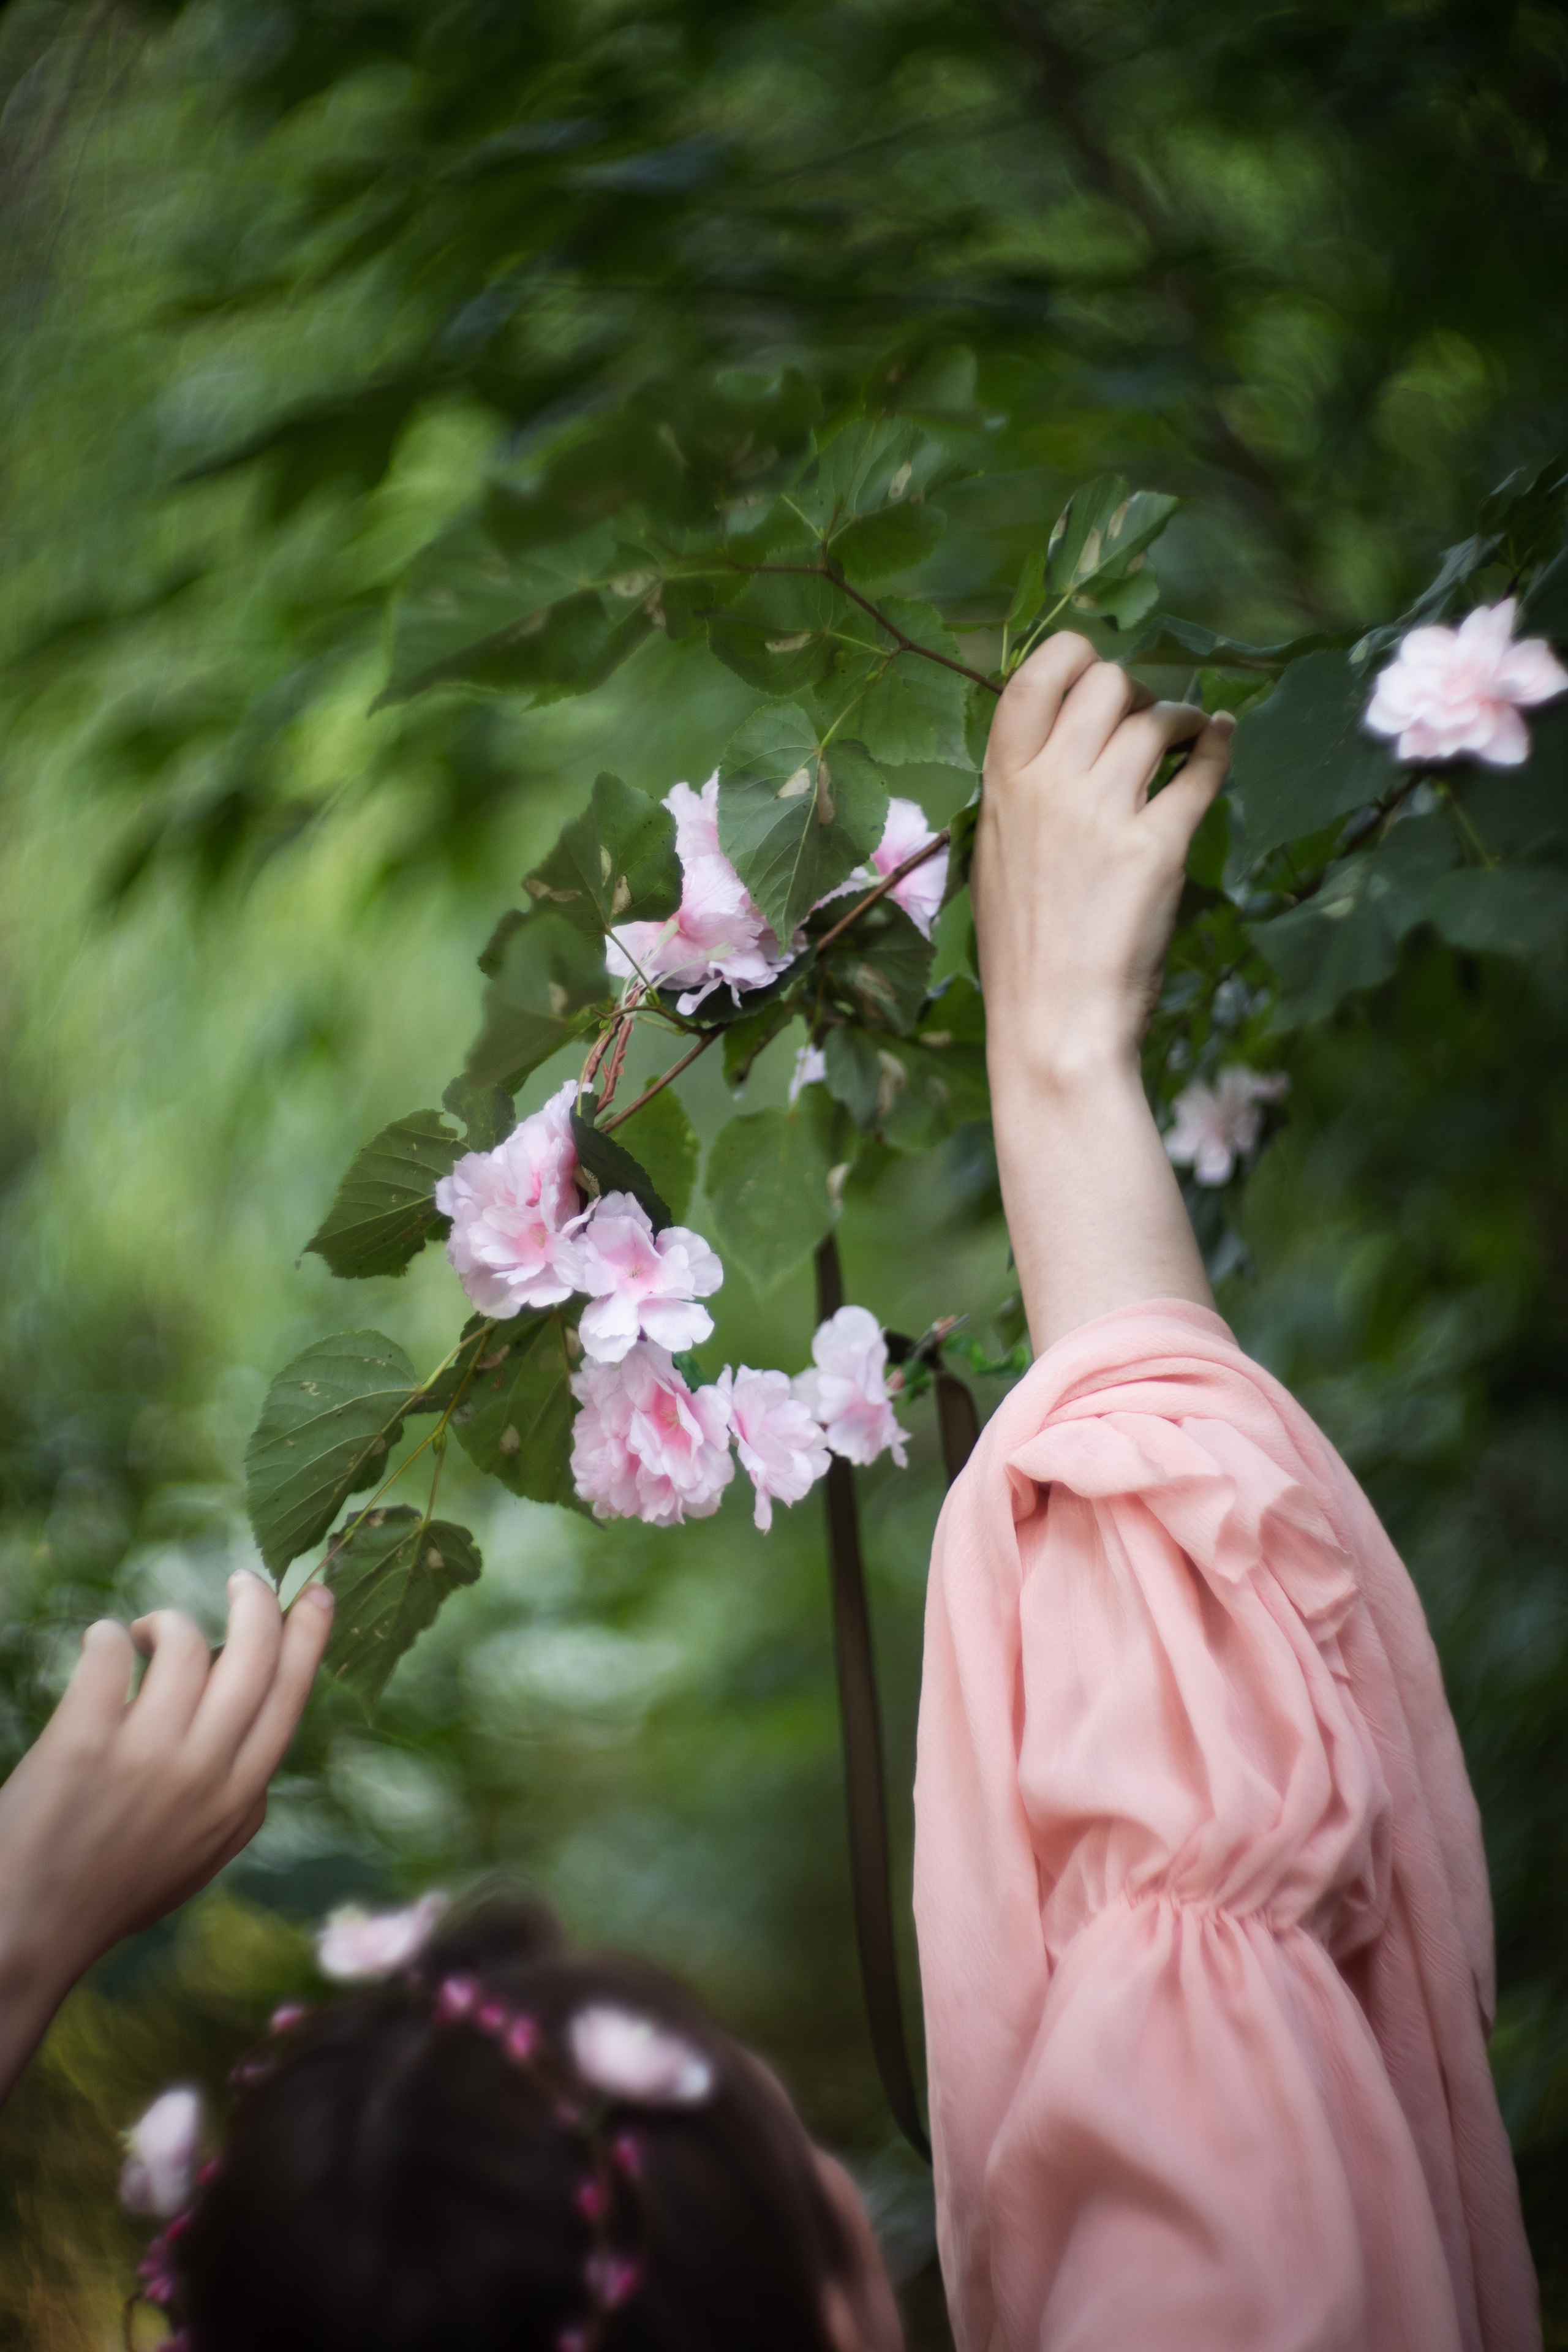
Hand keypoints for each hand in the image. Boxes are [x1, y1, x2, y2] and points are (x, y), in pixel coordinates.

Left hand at [0, 1574, 332, 2099]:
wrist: (31, 1931)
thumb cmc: (114, 1891)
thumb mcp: (202, 1857)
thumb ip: (240, 1806)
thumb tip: (262, 1753)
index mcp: (238, 1798)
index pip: (290, 1696)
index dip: (309, 1637)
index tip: (315, 1596)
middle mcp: (202, 1771)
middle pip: (252, 1655)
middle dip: (256, 1601)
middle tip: (241, 1581)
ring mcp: (145, 1754)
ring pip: (185, 1642)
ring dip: (166, 1623)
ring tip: (144, 1637)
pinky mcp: (83, 1740)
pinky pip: (111, 1650)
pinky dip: (108, 1636)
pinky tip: (101, 1648)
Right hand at [975, 634, 1234, 1083]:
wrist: (1051, 1025)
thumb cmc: (1023, 952)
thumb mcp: (996, 859)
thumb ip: (1023, 795)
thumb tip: (1067, 745)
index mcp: (1001, 786)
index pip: (1034, 677)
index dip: (1075, 656)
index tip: (1098, 673)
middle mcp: (1048, 787)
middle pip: (1107, 683)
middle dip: (1138, 690)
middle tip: (1151, 721)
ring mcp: (1102, 815)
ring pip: (1157, 719)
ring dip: (1183, 719)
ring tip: (1190, 738)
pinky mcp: (1156, 849)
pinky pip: (1200, 771)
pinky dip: (1218, 745)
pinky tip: (1222, 741)